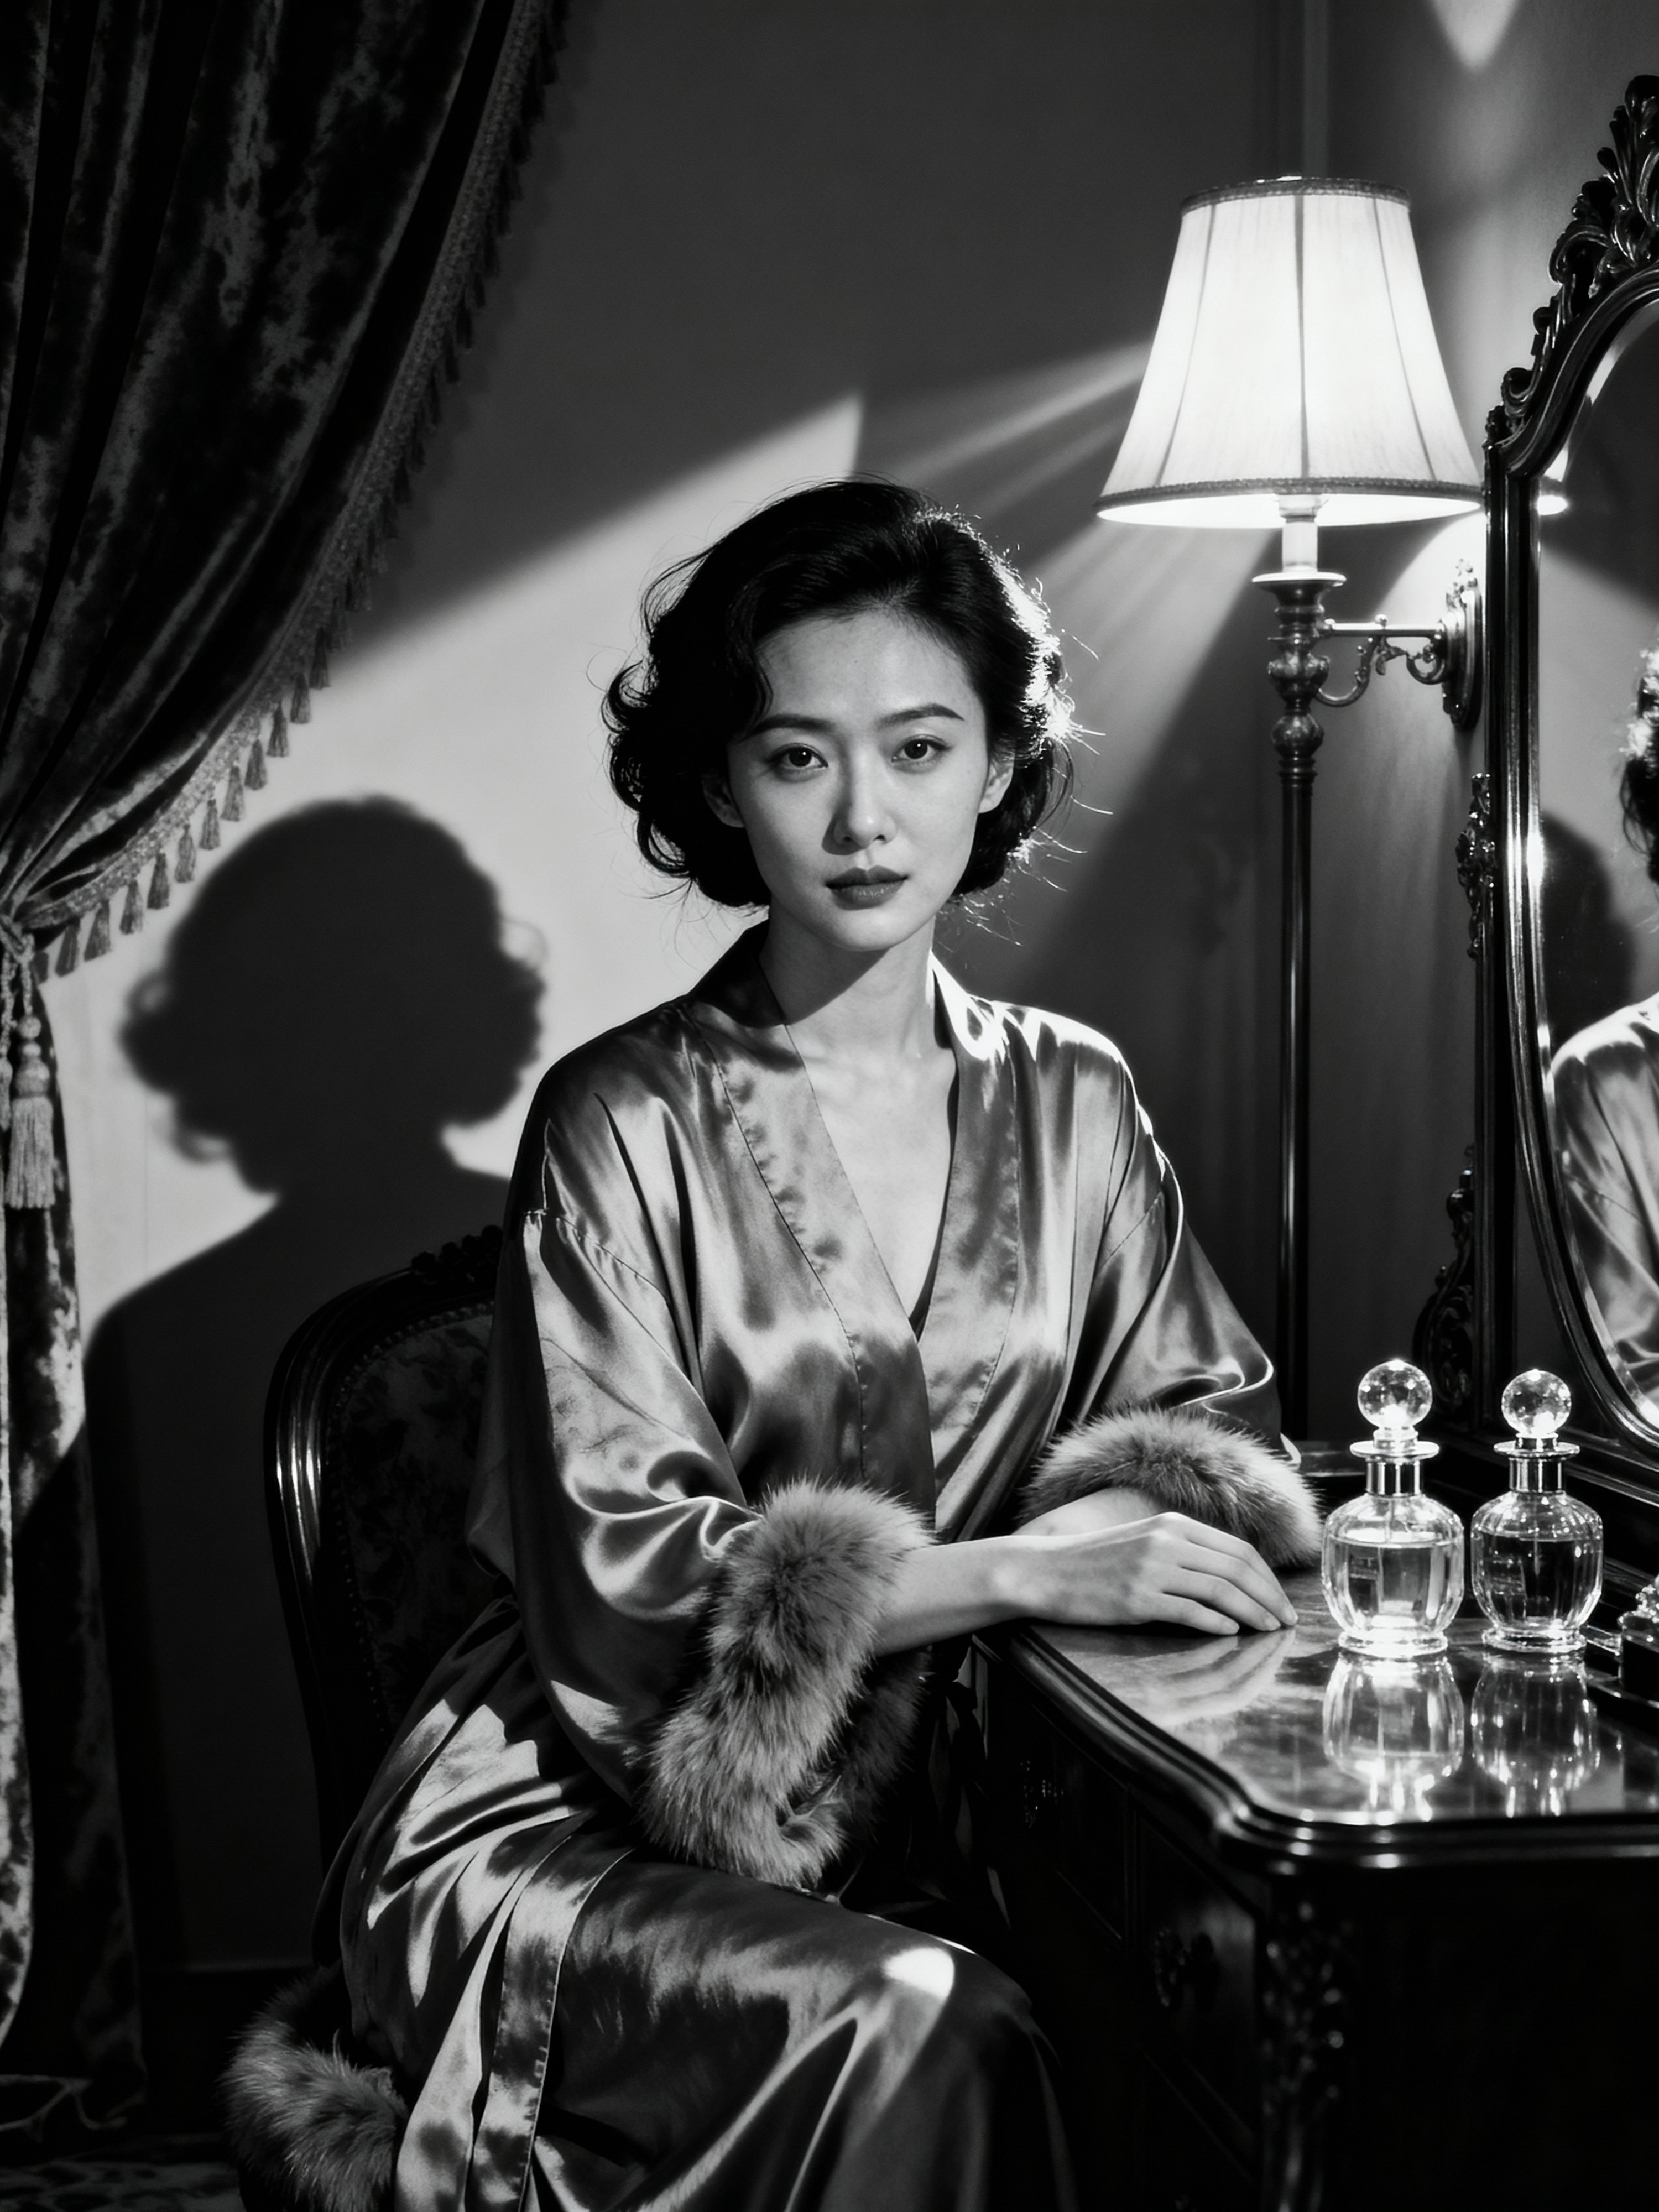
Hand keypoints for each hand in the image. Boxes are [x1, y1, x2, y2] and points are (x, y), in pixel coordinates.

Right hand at [1012, 1510, 1297, 1635]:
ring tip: (1269, 1630)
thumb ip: (1184, 1552)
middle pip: (1237, 1568)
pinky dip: (1216, 1622)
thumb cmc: (1095, 1562)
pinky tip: (1230, 1633)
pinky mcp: (1137, 1597)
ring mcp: (1151, 1568)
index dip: (1268, 1578)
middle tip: (1287, 1621)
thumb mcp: (1144, 1542)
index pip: (1238, 1549)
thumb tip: (1231, 1578)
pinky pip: (1189, 1610)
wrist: (1045, 1570)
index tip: (1283, 1600)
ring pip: (1220, 1589)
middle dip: (1270, 1597)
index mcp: (1171, 1524)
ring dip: (1252, 1612)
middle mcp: (1166, 1540)